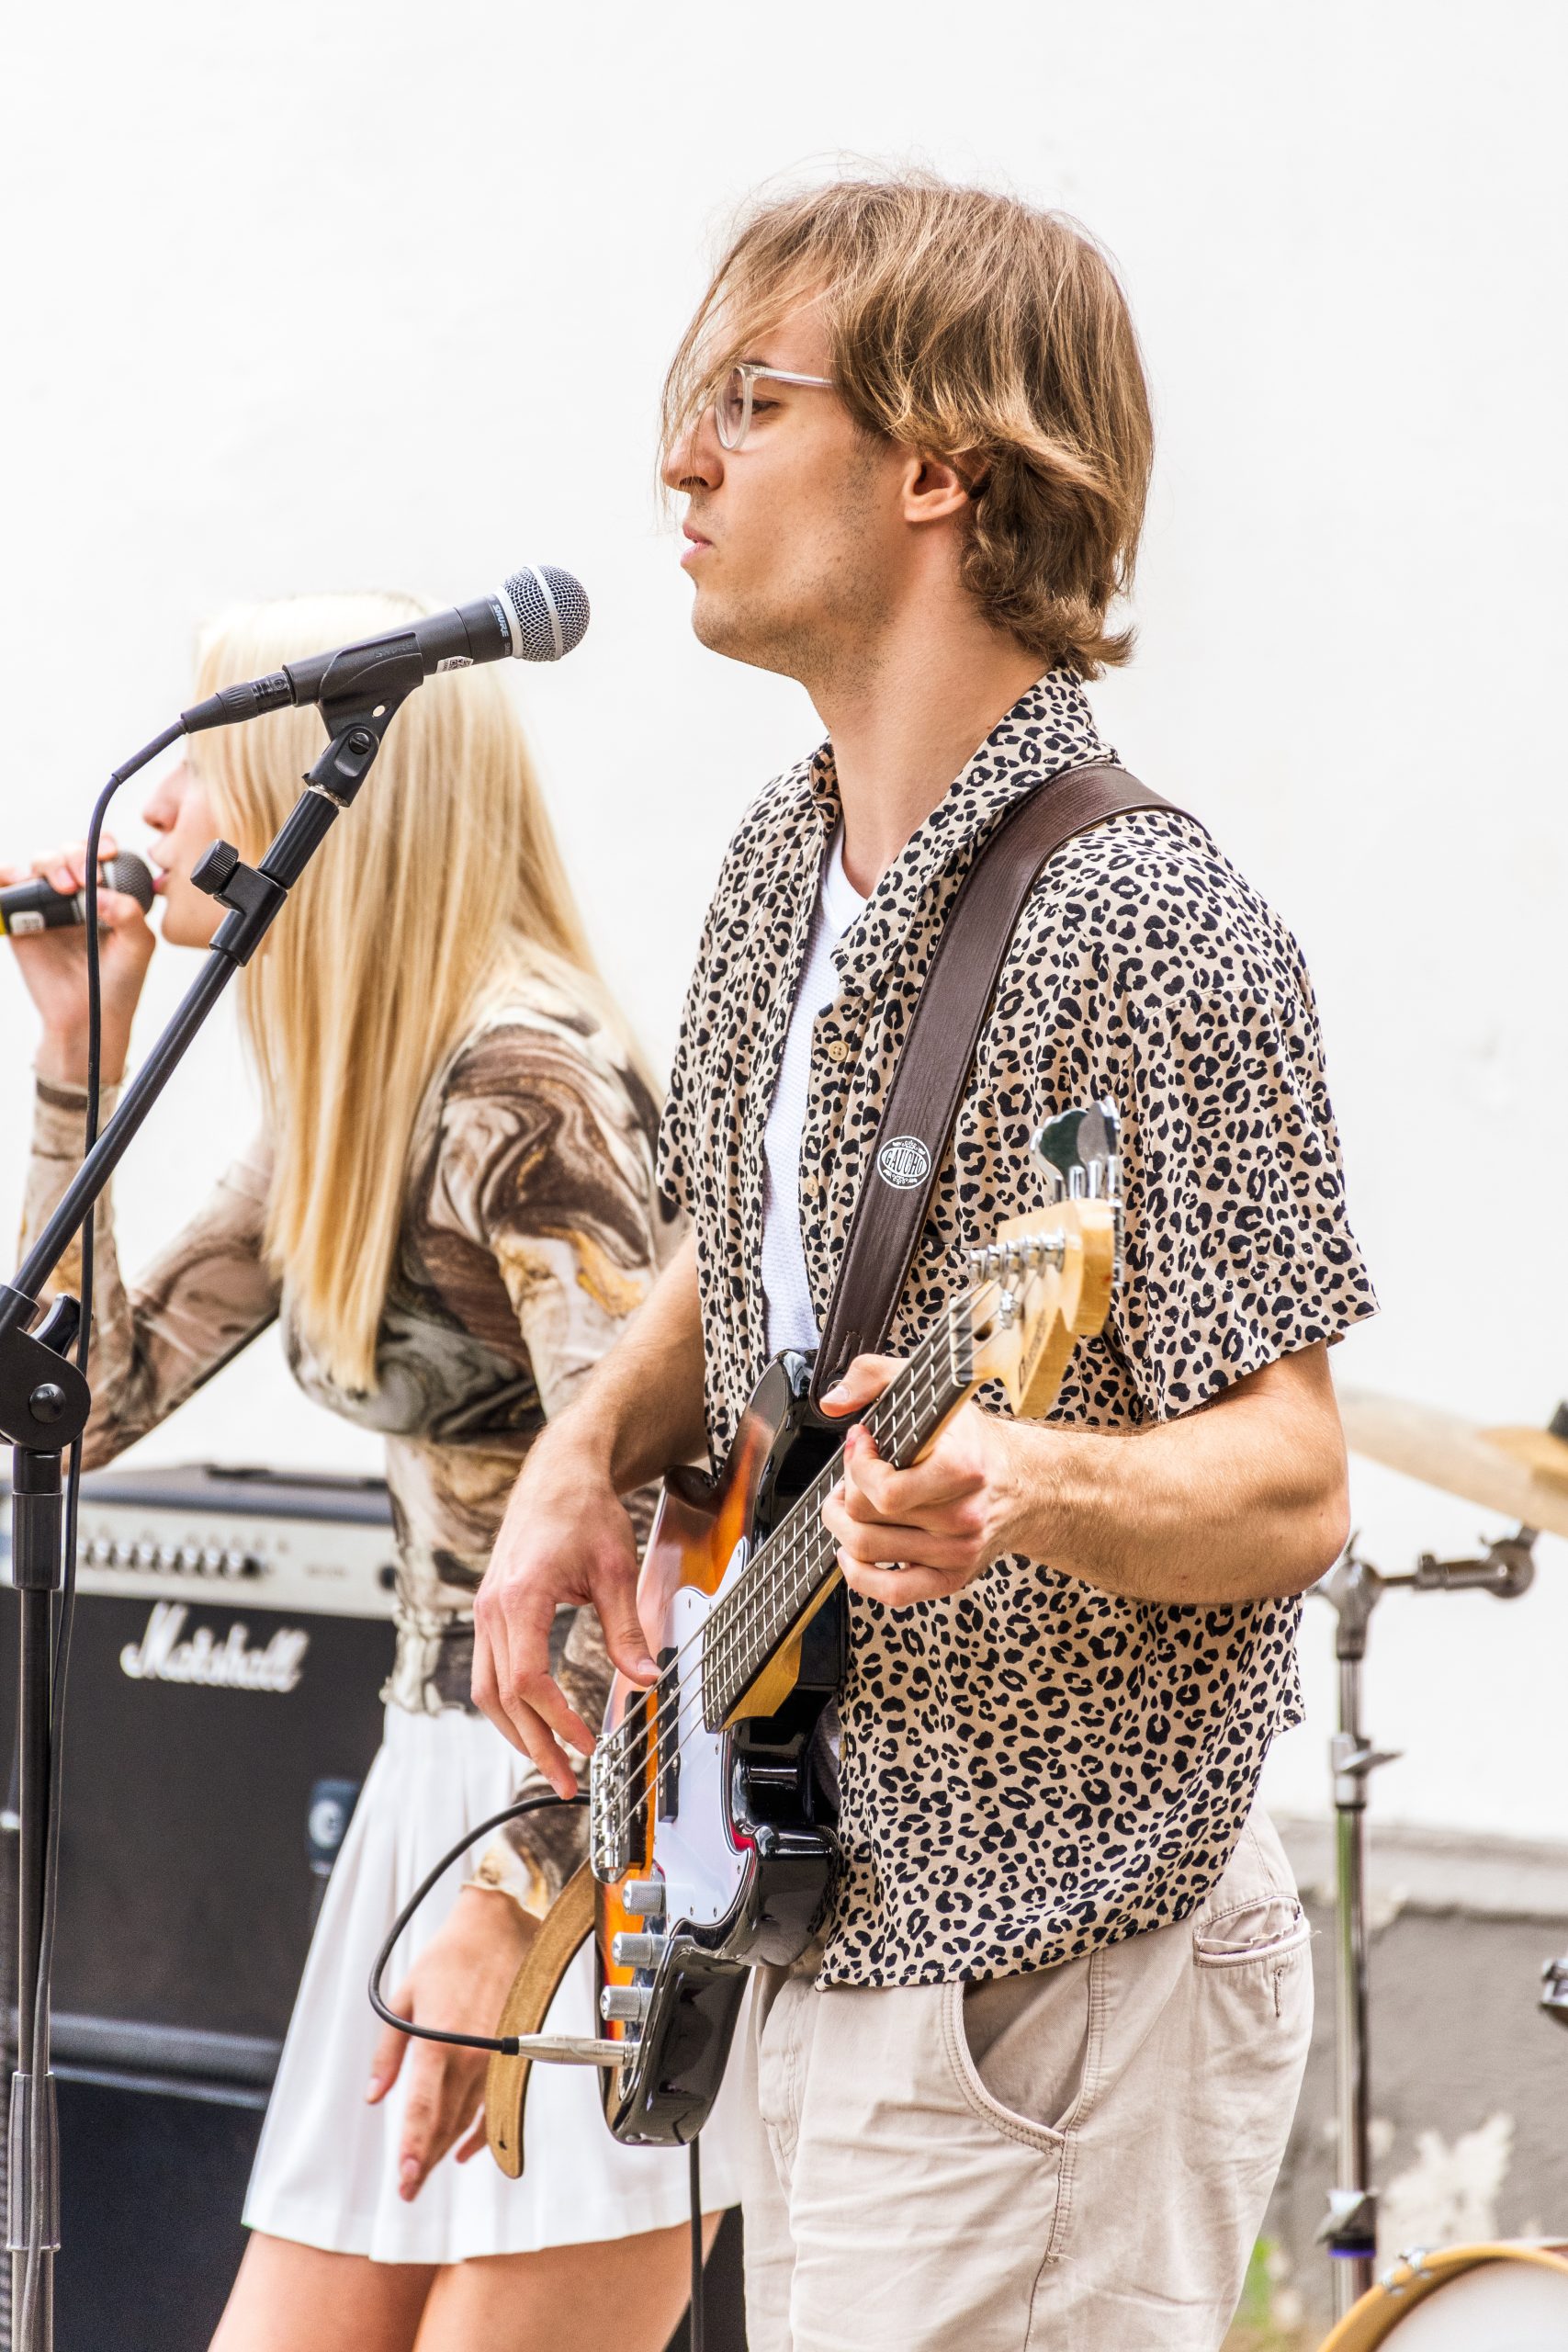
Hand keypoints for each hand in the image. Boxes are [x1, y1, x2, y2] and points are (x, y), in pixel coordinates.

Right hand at [0, 837, 155, 1086]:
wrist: (86, 1019)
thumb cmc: (117, 984)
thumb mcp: (138, 948)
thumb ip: (130, 914)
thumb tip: (100, 891)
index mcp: (107, 894)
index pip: (101, 854)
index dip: (102, 845)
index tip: (107, 855)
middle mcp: (76, 895)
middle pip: (67, 853)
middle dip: (73, 856)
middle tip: (80, 882)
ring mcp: (47, 906)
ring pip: (38, 865)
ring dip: (47, 864)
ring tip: (60, 888)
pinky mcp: (20, 922)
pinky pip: (5, 889)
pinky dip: (3, 876)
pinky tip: (12, 879)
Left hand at [366, 1885, 536, 2199]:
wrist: (499, 1929)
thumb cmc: (449, 1957)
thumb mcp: (404, 1997)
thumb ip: (388, 2051)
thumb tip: (374, 2094)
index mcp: (437, 2042)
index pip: (423, 2110)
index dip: (412, 2148)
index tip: (404, 2180)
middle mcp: (469, 2058)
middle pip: (445, 2124)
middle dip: (424, 2161)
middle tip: (408, 2192)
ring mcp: (492, 2060)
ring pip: (467, 2120)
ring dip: (446, 2150)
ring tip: (425, 2174)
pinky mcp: (508, 2057)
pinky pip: (495, 2108)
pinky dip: (481, 2134)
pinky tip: (466, 2151)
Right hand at [472, 1433, 657, 1795]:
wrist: (559, 1475)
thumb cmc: (584, 1512)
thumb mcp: (616, 1571)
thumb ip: (627, 1631)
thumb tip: (647, 1680)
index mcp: (521, 1597)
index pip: (529, 1680)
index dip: (556, 1720)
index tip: (587, 1743)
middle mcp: (493, 1608)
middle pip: (503, 1697)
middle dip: (534, 1745)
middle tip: (565, 1781)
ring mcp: (485, 1610)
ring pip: (487, 1689)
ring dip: (516, 1731)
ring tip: (549, 1761)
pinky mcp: (490, 1611)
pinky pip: (489, 1670)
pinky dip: (509, 1703)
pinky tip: (533, 1721)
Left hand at [818, 1353, 1034, 1603]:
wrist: (1025, 1484)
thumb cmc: (973, 1442)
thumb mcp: (934, 1392)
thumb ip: (876, 1376)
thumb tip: (833, 1402)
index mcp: (962, 1469)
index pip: (885, 1490)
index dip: (856, 1464)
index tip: (861, 1442)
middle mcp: (962, 1516)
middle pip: (866, 1519)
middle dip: (844, 1492)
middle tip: (852, 1476)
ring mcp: (957, 1552)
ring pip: (867, 1552)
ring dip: (843, 1527)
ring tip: (850, 1504)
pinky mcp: (952, 1577)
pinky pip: (893, 1593)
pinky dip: (860, 1577)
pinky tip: (852, 1551)